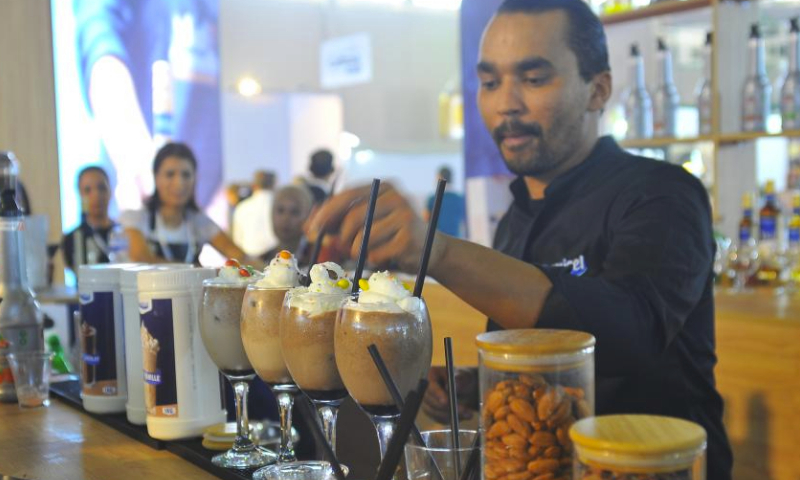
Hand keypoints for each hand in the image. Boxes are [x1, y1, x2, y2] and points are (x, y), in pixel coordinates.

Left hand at [306, 183, 446, 272]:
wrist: (432, 250)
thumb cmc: (393, 236)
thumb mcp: (369, 223)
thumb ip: (342, 221)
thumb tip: (310, 225)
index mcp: (384, 187)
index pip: (347, 196)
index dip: (325, 213)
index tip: (309, 230)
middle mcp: (396, 197)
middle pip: (353, 217)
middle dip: (340, 237)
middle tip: (338, 249)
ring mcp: (405, 216)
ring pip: (363, 237)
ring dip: (358, 251)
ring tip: (368, 253)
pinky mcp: (409, 238)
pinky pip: (376, 253)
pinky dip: (373, 260)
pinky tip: (385, 257)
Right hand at [422, 366, 477, 423]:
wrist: (465, 388)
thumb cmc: (464, 379)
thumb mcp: (465, 376)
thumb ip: (461, 379)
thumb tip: (456, 386)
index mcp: (431, 375)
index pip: (431, 386)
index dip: (437, 394)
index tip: (446, 402)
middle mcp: (426, 388)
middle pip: (430, 401)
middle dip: (446, 408)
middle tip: (463, 410)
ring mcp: (427, 401)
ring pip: (434, 412)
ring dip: (450, 416)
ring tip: (468, 414)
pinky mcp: (432, 412)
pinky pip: (438, 419)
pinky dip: (450, 419)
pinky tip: (462, 416)